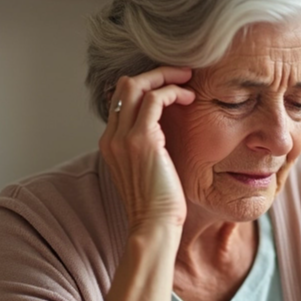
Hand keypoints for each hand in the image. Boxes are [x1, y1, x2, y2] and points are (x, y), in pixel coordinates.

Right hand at [99, 66, 195, 232]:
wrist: (153, 226)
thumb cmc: (158, 205)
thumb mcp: (147, 171)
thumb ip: (148, 149)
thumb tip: (165, 133)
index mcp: (111, 143)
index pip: (120, 99)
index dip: (146, 85)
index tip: (170, 85)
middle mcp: (112, 136)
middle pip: (124, 85)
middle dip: (155, 73)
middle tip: (182, 74)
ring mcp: (123, 137)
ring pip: (136, 85)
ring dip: (165, 76)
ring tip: (188, 80)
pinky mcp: (142, 139)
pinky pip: (154, 99)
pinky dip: (172, 91)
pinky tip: (189, 98)